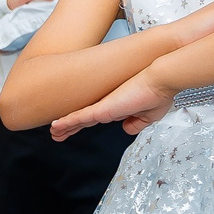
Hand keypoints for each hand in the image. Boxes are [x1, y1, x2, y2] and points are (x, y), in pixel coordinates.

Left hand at [52, 70, 172, 140]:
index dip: (83, 123)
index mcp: (116, 106)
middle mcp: (106, 104)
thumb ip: (136, 122)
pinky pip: (79, 117)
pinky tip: (56, 127)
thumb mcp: (149, 114)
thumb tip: (126, 129)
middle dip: (69, 126)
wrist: (161, 79)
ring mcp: (102, 106)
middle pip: (82, 117)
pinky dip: (67, 123)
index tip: (74, 128)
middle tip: (56, 133)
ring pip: (77, 118)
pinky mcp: (101, 108)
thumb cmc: (158, 91)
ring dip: (64, 127)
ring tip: (53, 133)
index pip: (95, 116)